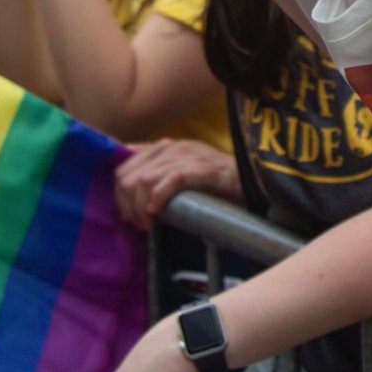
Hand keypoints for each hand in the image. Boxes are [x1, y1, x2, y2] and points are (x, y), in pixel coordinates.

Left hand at [112, 139, 238, 229]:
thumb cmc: (214, 183)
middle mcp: (171, 148)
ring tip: (149, 222)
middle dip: (128, 205)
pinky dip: (159, 198)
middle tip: (141, 223)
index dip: (121, 195)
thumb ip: (156, 177)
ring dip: (141, 207)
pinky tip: (158, 212)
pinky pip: (170, 182)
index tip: (129, 215)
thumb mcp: (181, 172)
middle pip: (129, 177)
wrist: (250, 179)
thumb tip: (127, 200)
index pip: (124, 168)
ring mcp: (186, 157)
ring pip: (144, 181)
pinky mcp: (201, 169)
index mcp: (164, 148)